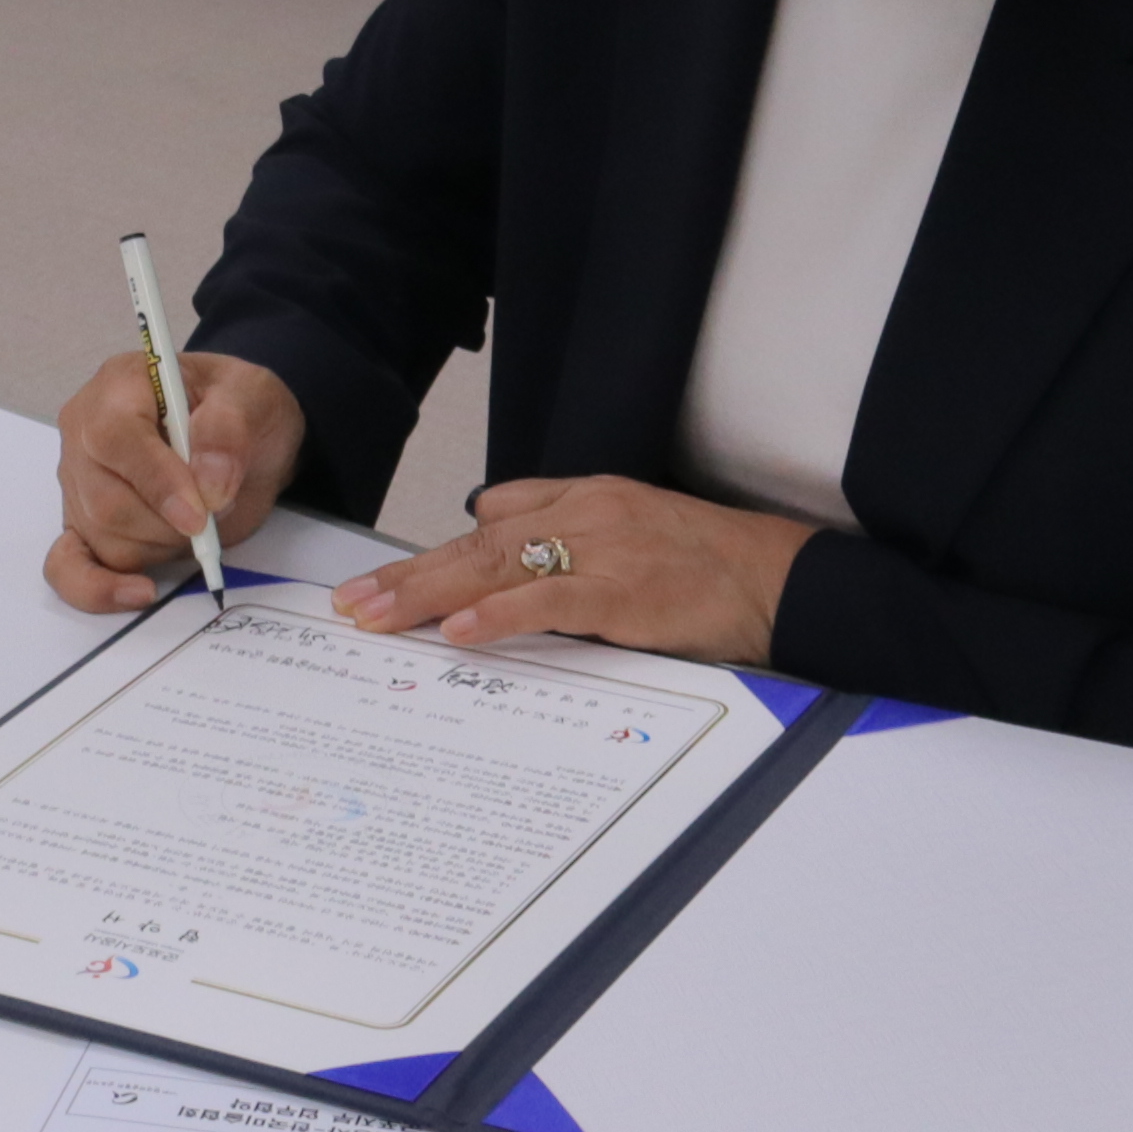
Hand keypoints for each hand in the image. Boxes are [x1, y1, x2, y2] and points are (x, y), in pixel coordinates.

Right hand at [45, 343, 302, 613]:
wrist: (241, 435)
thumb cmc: (238, 408)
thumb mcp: (252, 396)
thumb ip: (228, 430)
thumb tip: (208, 486)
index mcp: (118, 385)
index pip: (114, 438)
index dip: (155, 481)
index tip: (199, 515)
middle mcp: (83, 432)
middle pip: (106, 500)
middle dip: (169, 522)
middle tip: (214, 514)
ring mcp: (78, 482)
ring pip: (103, 538)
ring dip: (161, 546)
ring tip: (196, 522)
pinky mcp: (83, 524)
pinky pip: (67, 566)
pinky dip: (95, 588)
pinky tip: (137, 592)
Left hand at [335, 475, 815, 667]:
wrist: (779, 577)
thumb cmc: (709, 563)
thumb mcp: (631, 528)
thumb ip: (566, 529)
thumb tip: (494, 533)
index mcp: (585, 499)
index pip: (492, 518)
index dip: (434, 555)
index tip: (381, 583)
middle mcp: (584, 515)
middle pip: (476, 544)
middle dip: (408, 576)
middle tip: (353, 603)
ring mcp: (603, 550)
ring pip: (497, 567)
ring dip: (430, 595)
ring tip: (378, 616)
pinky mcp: (625, 592)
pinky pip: (549, 601)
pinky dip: (499, 616)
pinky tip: (459, 632)